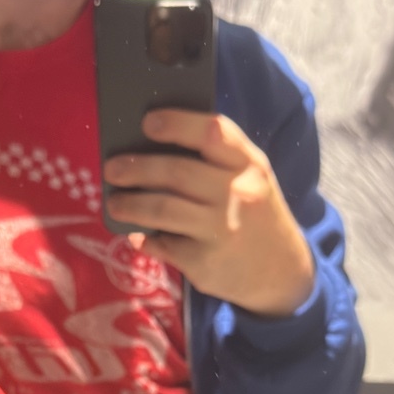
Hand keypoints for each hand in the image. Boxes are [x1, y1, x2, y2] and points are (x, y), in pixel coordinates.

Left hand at [104, 109, 315, 316]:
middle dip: (136, 168)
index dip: (177, 123)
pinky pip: (163, 244)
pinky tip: (138, 235)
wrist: (282, 271)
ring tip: (114, 202)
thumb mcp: (251, 179)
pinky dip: (145, 238)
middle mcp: (239, 194)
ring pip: (162, 209)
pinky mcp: (205, 262)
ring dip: (129, 204)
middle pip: (177, 172)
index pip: (213, 132)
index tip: (147, 122)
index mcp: (249, 164)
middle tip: (112, 169)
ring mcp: (222, 230)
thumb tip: (150, 146)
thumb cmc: (255, 214)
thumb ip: (216, 160)